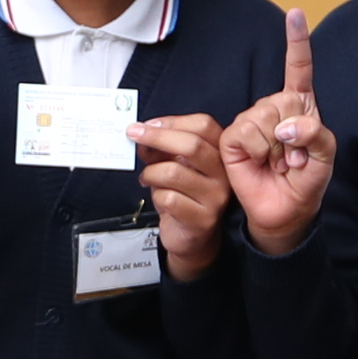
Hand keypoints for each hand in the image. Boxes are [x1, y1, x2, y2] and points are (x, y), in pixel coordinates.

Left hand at [135, 110, 233, 273]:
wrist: (193, 237)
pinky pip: (168, 198)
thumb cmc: (184, 196)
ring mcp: (215, 198)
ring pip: (173, 172)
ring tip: (147, 178)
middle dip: (157, 137)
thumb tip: (142, 134)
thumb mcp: (176, 164)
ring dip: (150, 173)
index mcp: (220, 154)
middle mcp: (223, 174)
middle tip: (134, 135)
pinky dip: (155, 196)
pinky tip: (158, 198)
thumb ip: (163, 148)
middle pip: (192, 145)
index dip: (172, 121)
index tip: (148, 124)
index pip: (203, 125)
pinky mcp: (202, 219)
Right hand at [220, 8, 334, 254]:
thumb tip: (287, 127)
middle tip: (294, 156)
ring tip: (279, 162)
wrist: (285, 210)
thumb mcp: (326, 157)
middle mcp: (274, 109)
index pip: (299, 68)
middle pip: (283, 99)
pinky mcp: (233, 138)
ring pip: (264, 116)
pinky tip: (261, 162)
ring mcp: (252, 122)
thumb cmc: (306, 182)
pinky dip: (258, 150)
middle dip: (294, 132)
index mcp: (300, 106)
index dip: (297, 41)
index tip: (295, 14)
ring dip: (276, 146)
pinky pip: (246, 132)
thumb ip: (315, 134)